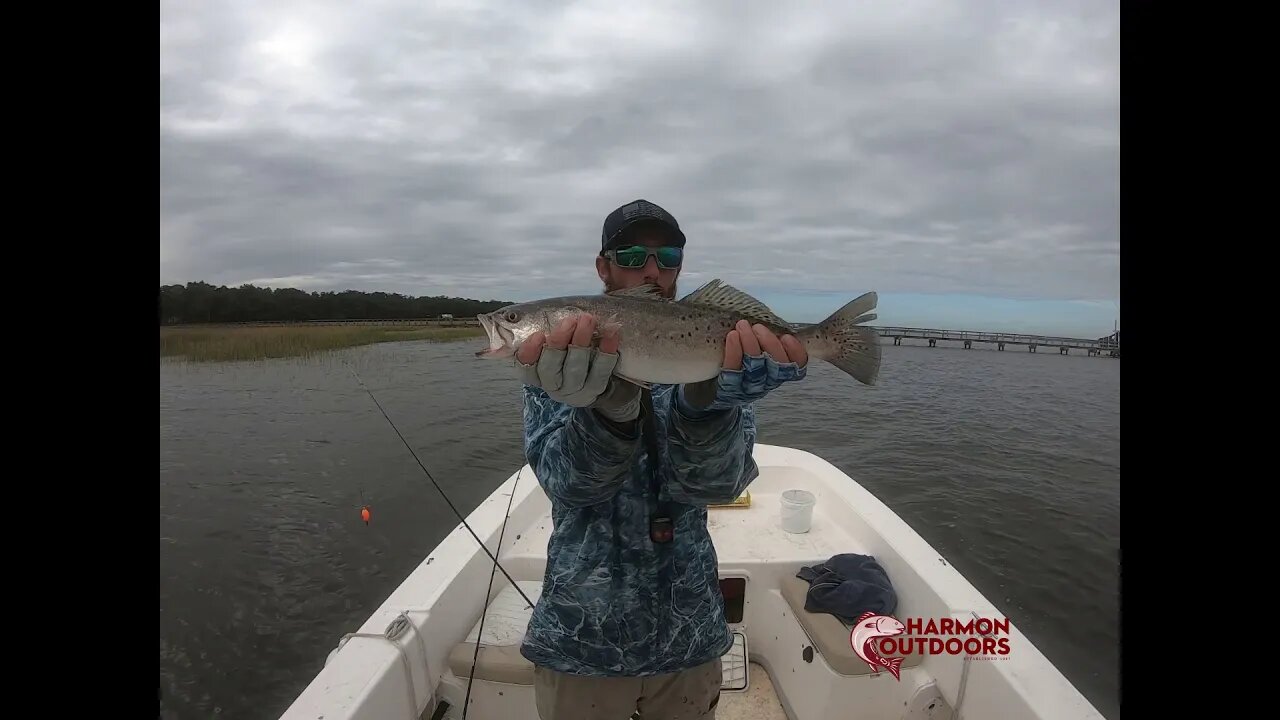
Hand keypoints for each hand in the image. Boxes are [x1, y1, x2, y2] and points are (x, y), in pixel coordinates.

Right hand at [517, 314, 639, 420]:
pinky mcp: (596, 389)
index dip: (530, 352)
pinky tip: (611, 332)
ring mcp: (575, 389)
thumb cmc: (566, 353)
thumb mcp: (550, 343)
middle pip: (551, 368)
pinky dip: (607, 350)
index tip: (538, 334)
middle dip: (559, 342)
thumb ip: (536, 330)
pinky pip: (601, 371)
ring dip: (582, 341)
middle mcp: (553, 385)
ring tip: (588, 319)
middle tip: (569, 320)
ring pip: (576, 368)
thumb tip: (511, 316)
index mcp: (536, 373)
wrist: (595, 377)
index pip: (526, 367)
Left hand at [695, 320, 806, 408]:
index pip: (798, 364)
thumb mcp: (758, 343)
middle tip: (758, 327)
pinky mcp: (729, 388)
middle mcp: (768, 381)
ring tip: (742, 325)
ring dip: (751, 344)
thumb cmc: (739, 354)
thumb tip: (772, 317)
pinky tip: (732, 335)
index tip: (787, 336)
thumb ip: (767, 334)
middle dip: (770, 344)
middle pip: (778, 367)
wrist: (710, 381)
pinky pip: (734, 370)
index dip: (796, 351)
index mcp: (780, 369)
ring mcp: (749, 387)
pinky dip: (734, 351)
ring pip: (756, 369)